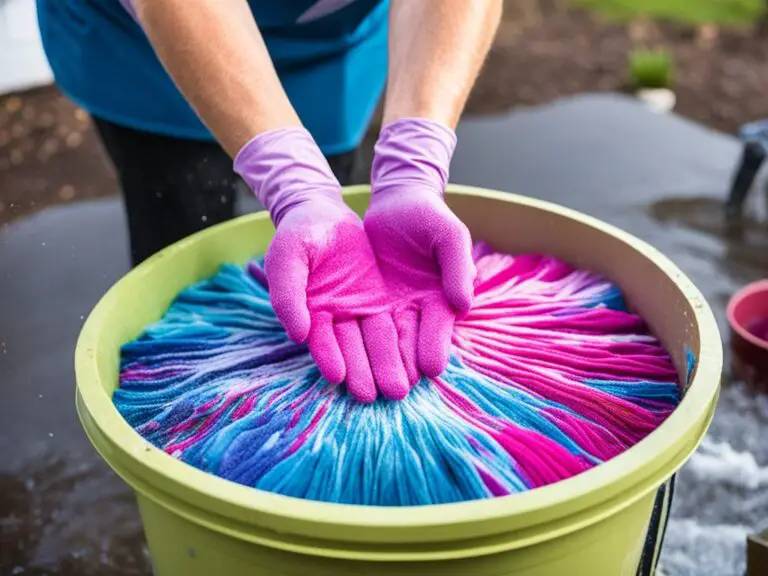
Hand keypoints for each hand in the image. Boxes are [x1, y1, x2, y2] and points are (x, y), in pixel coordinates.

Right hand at [235, 128, 407, 401]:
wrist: (324, 212)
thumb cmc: (298, 234)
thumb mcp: (287, 257)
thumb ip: (287, 294)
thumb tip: (297, 335)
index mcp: (310, 311)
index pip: (321, 340)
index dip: (329, 357)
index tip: (339, 377)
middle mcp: (337, 317)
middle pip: (353, 348)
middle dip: (366, 371)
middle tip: (379, 395)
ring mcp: (361, 309)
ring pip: (378, 340)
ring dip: (388, 364)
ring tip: (401, 389)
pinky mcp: (382, 298)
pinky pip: (396, 322)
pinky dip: (405, 342)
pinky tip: (417, 362)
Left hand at [364, 119, 475, 383]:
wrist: (397, 201)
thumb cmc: (430, 217)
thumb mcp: (449, 235)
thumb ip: (457, 266)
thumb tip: (463, 304)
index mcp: (441, 297)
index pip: (438, 328)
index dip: (433, 347)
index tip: (429, 369)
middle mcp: (415, 309)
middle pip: (407, 342)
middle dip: (400, 367)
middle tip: (392, 393)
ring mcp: (388, 307)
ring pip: (380, 340)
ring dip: (374, 364)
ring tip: (366, 390)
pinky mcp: (361, 300)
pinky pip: (354, 324)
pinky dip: (349, 343)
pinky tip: (342, 363)